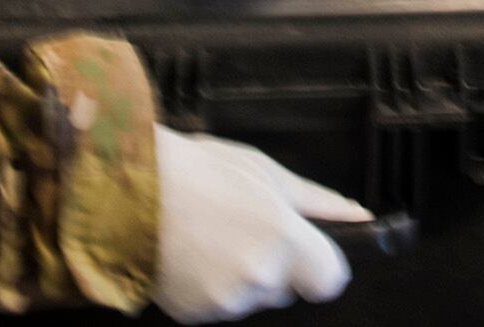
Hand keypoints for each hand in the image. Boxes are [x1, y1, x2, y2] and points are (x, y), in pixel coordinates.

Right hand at [150, 125, 370, 323]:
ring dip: (242, 276)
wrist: (126, 191)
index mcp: (281, 235)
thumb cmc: (196, 170)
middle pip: (288, 287)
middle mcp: (258, 275)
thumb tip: (357, 215)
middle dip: (276, 264)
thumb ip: (316, 200)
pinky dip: (212, 288)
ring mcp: (225, 301)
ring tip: (212, 236)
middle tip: (243, 227)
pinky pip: (221, 307)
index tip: (305, 247)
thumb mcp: (262, 170)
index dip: (320, 262)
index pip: (331, 278)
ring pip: (253, 297)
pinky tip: (193, 255)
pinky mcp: (196, 315)